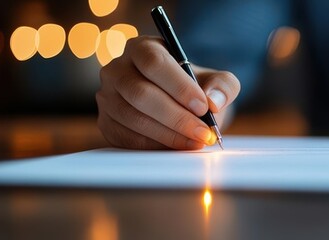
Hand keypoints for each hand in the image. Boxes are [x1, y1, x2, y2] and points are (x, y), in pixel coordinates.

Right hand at [97, 36, 239, 149]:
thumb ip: (223, 85)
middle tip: (203, 133)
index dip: (179, 87)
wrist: (178, 105)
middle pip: (140, 93)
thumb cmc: (194, 89)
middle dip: (176, 117)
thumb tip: (213, 101)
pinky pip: (126, 138)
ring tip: (195, 142)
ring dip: (168, 135)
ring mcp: (107, 97)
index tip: (203, 106)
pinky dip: (155, 146)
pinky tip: (177, 147)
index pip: (154, 63)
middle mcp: (117, 70)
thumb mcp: (215, 80)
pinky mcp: (106, 123)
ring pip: (133, 118)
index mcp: (141, 48)